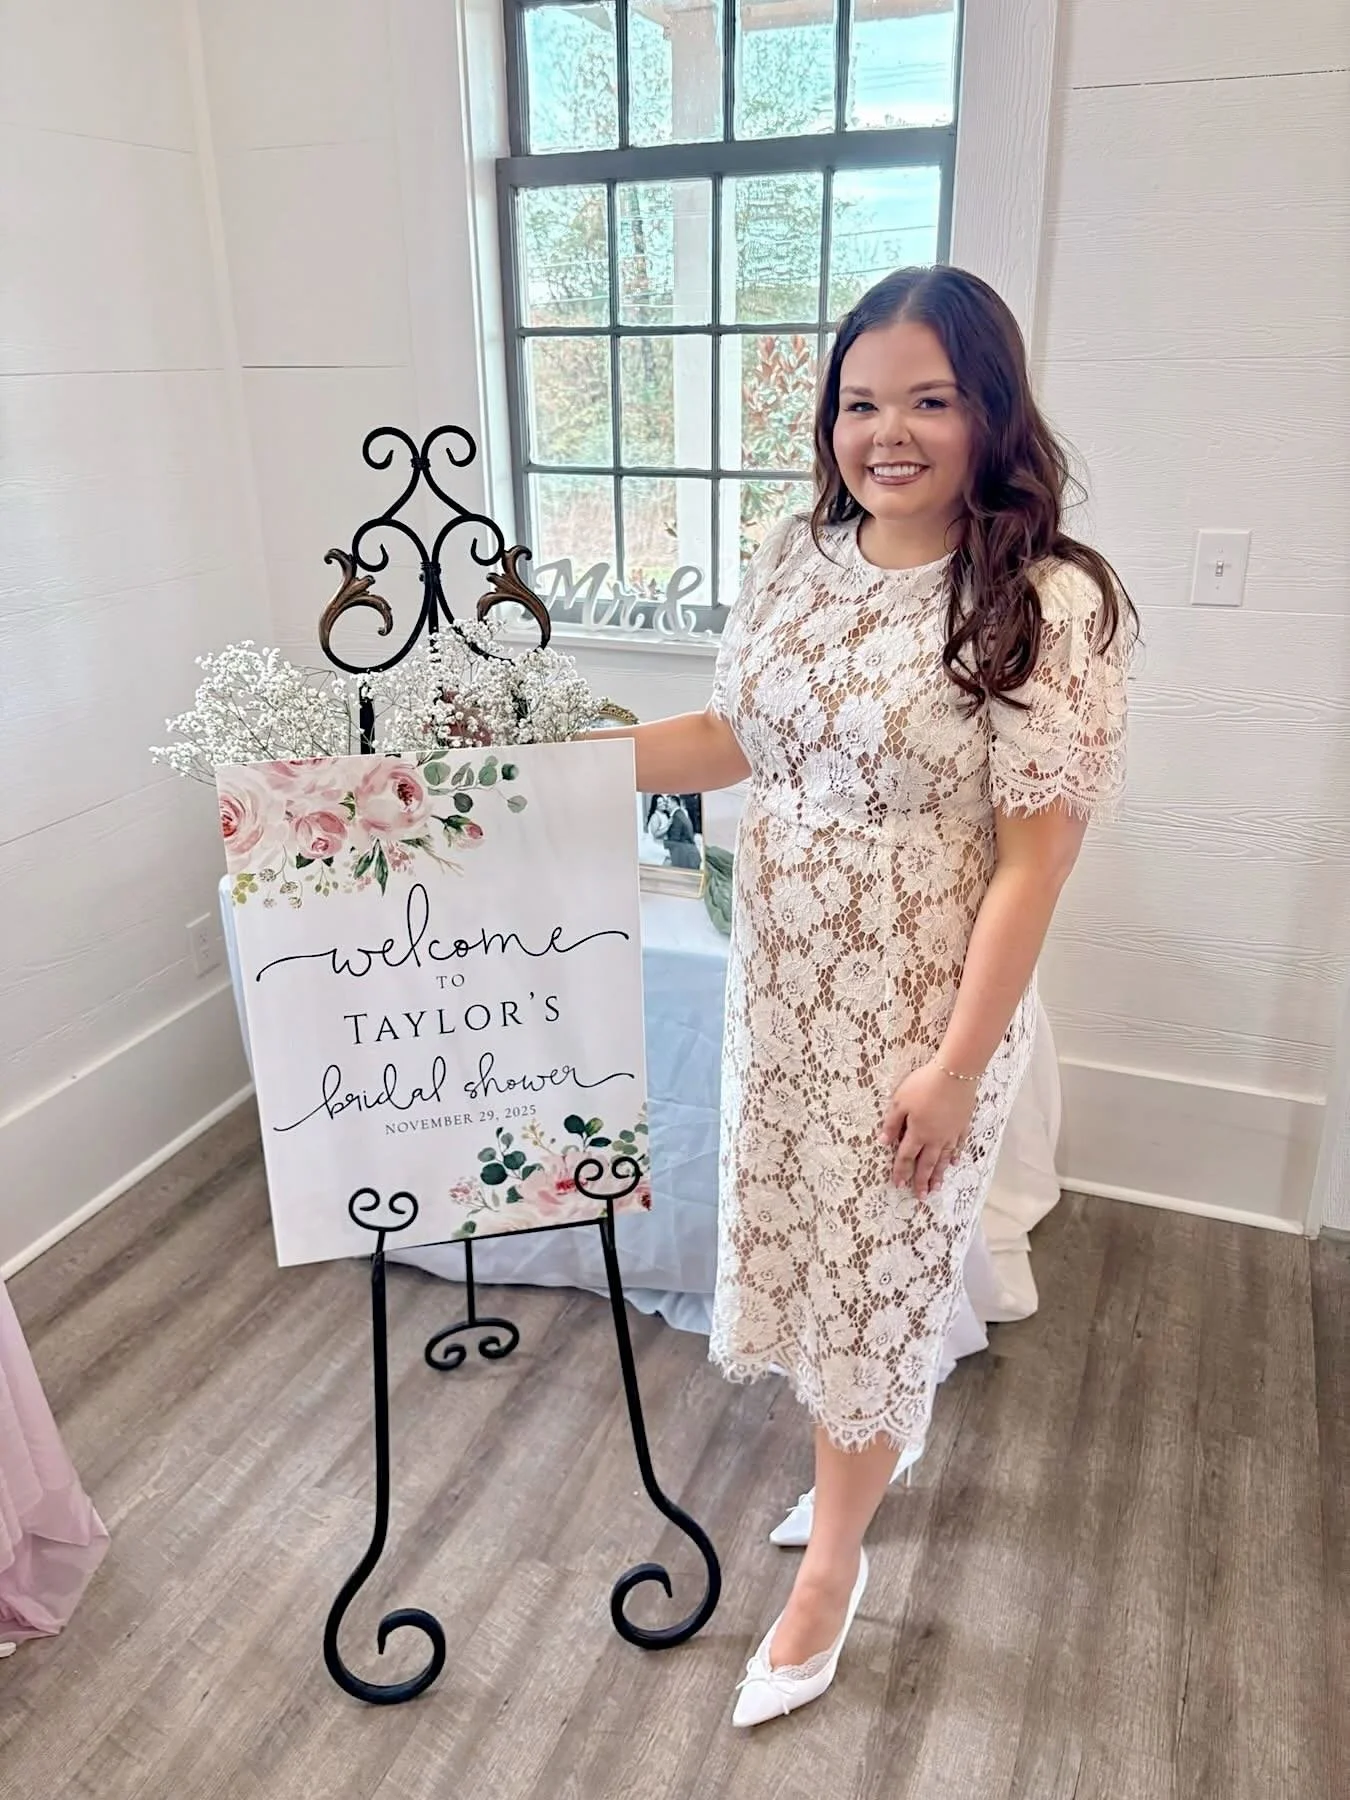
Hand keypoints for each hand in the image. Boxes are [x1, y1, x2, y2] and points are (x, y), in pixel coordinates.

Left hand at [877, 1061, 978, 1196]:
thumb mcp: (899, 1102)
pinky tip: (955, 1163)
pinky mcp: (963, 1125)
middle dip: (921, 1181)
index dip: (901, 1171)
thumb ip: (891, 1123)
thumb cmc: (923, 1085)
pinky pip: (959, 1145)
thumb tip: (883, 1142)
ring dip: (939, 1175)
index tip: (898, 1185)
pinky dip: (956, 1156)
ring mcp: (951, 1133)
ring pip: (943, 1159)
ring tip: (936, 1188)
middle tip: (921, 1196)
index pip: (906, 1157)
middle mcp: (935, 1138)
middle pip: (926, 1164)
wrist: (955, 1074)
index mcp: (917, 1133)